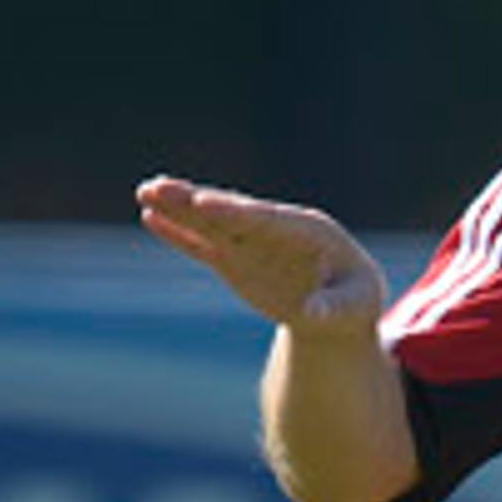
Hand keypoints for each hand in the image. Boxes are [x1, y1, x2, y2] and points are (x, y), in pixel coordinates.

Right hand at [134, 177, 388, 332]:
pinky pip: (204, 246)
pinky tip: (151, 218)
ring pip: (210, 223)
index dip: (233, 212)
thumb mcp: (356, 306)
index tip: (204, 203)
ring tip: (145, 192)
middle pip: (229, 213)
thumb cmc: (356, 299)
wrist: (344, 304)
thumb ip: (334, 307)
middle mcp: (273, 230)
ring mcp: (251, 243)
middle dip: (194, 202)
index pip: (265, 219)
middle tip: (159, 188)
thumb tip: (312, 314)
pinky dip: (180, 234)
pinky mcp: (236, 259)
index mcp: (307, 231)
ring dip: (178, 209)